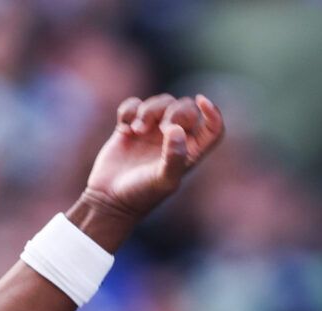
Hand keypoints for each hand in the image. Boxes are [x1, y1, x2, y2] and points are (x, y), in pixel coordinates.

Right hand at [81, 93, 224, 226]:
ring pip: (161, 102)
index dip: (212, 113)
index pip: (212, 129)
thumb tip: (177, 130)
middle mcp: (174, 140)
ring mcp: (152, 132)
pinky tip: (124, 129)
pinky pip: (134, 104)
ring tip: (137, 130)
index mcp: (189, 153)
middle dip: (173, 111)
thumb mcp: (163, 180)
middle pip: (185, 107)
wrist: (109, 198)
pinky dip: (129, 110)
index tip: (201, 101)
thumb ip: (174, 157)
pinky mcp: (131, 127)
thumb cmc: (141, 194)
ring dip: (149, 110)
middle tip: (159, 128)